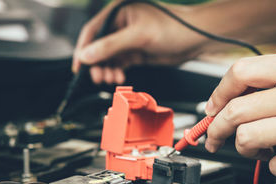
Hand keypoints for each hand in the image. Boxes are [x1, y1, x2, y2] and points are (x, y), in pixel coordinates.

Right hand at [72, 1, 205, 83]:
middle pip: (98, 47)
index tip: (79, 66)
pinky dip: (116, 72)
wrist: (195, 39)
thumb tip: (86, 55)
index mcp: (118, 12)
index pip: (93, 31)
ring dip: (107, 70)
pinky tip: (119, 78)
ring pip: (108, 58)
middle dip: (96, 64)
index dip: (83, 49)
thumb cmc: (173, 27)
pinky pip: (119, 64)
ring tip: (111, 79)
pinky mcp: (135, 52)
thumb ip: (111, 45)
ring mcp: (127, 40)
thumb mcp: (139, 36)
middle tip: (98, 78)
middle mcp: (120, 25)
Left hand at [204, 55, 275, 178]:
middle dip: (215, 129)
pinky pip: (274, 166)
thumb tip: (230, 99)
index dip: (219, 92)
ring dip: (244, 148)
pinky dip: (275, 166)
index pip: (243, 72)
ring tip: (257, 147)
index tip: (211, 107)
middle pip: (236, 111)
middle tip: (213, 138)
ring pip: (246, 138)